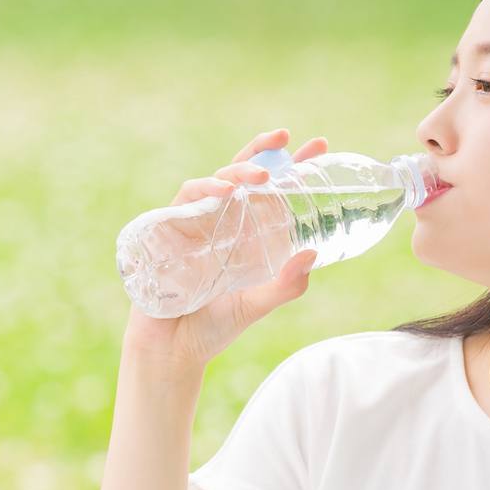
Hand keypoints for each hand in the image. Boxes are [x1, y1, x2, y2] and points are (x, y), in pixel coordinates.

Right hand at [122, 127, 328, 373]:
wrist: (172, 350)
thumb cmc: (213, 327)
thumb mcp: (257, 304)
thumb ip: (286, 285)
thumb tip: (313, 255)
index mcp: (246, 233)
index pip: (272, 190)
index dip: (294, 166)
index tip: (319, 147)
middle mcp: (223, 221)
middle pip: (245, 174)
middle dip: (265, 151)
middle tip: (288, 139)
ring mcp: (196, 222)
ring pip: (218, 180)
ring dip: (240, 171)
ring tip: (264, 175)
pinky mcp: (170, 227)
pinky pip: (188, 196)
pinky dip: (206, 189)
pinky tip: (225, 192)